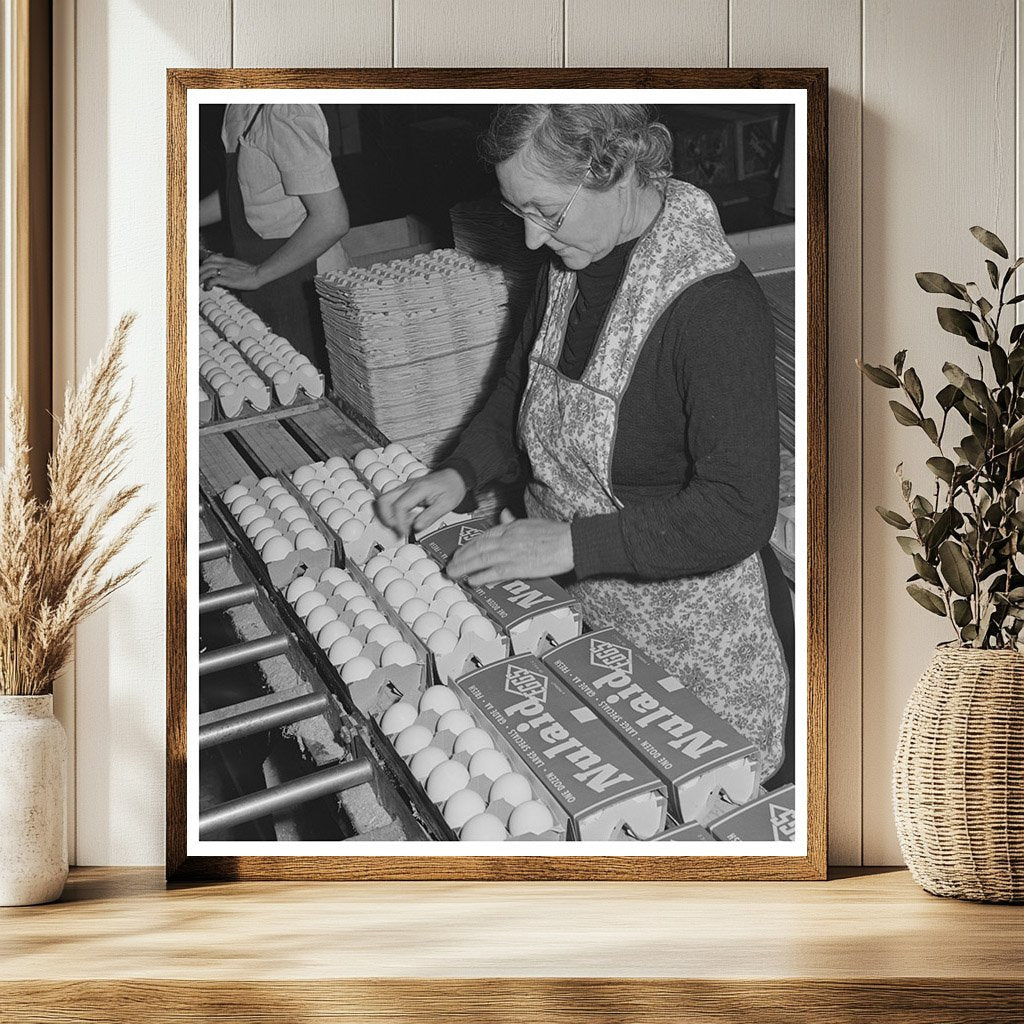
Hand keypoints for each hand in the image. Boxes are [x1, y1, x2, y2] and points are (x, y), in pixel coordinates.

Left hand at [199, 255, 262, 290]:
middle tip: (196, 278)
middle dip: (199, 271)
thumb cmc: (251, 272)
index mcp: (227, 260)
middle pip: (206, 264)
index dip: (204, 263)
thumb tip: (225, 271)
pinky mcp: (227, 279)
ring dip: (201, 277)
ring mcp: (225, 271)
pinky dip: (208, 283)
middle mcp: (224, 264)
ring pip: (207, 271)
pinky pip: (213, 280)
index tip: (201, 269)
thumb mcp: (238, 265)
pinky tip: (208, 287)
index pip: (211, 258)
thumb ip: (230, 266)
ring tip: (199, 283)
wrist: (258, 274)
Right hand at [375, 468, 466, 536]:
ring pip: (384, 501)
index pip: (399, 506)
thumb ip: (430, 517)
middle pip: (384, 501)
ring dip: (388, 516)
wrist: (454, 476)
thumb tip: (416, 527)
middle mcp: (408, 486)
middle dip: (387, 519)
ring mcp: (404, 487)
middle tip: (398, 530)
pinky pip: (391, 501)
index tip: (405, 532)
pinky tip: (406, 518)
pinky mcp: (404, 491)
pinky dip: (394, 513)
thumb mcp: (446, 505)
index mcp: (419, 489)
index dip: (399, 523)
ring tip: (402, 525)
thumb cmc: (451, 487)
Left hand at [446, 509, 573, 585]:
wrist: (570, 542)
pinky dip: (482, 576)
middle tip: (450, 565)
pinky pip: (495, 572)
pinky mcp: (518, 566)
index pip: (483, 536)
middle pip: (477, 547)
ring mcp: (511, 553)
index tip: (459, 552)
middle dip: (461, 557)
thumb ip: (513, 521)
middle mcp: (507, 539)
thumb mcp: (530, 522)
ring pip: (481, 559)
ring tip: (454, 573)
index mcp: (510, 528)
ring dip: (465, 567)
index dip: (468, 546)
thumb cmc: (555, 533)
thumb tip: (503, 514)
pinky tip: (472, 581)